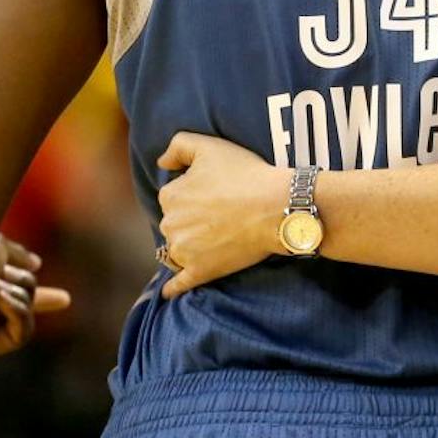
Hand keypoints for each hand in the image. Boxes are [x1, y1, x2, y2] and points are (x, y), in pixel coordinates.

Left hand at [0, 236, 70, 361]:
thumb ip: (16, 257)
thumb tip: (36, 264)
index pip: (5, 297)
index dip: (36, 297)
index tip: (65, 300)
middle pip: (18, 312)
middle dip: (36, 298)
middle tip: (57, 295)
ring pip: (23, 318)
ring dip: (19, 294)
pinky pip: (18, 336)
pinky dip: (16, 310)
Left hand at [156, 132, 288, 297]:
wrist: (276, 208)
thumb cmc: (246, 174)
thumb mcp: (210, 146)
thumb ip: (178, 146)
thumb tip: (161, 162)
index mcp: (170, 196)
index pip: (174, 195)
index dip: (195, 191)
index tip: (217, 191)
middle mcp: (170, 225)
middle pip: (174, 222)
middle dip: (191, 219)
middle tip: (222, 212)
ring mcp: (184, 251)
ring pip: (176, 249)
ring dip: (188, 245)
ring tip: (216, 238)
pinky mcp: (199, 272)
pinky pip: (178, 283)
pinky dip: (173, 288)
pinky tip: (169, 292)